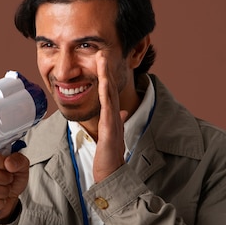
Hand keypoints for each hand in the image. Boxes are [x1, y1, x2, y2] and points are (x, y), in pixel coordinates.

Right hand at [0, 152, 28, 221]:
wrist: (9, 199)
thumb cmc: (12, 182)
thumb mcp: (21, 168)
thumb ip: (18, 161)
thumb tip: (8, 162)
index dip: (3, 166)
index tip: (7, 170)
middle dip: (4, 181)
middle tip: (6, 181)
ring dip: (2, 193)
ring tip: (2, 190)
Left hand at [93, 51, 127, 182]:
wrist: (112, 173)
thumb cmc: (110, 156)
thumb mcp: (112, 135)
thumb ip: (118, 122)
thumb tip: (124, 112)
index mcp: (112, 116)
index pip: (108, 92)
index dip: (106, 75)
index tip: (102, 60)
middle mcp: (114, 116)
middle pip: (110, 88)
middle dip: (106, 69)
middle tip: (103, 51)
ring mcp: (113, 122)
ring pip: (109, 95)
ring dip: (106, 76)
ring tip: (103, 60)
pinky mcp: (110, 131)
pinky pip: (108, 110)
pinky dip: (106, 96)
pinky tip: (103, 84)